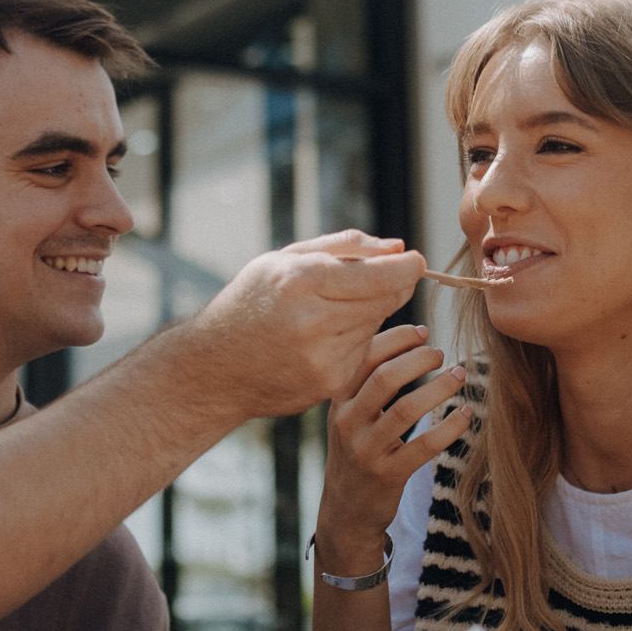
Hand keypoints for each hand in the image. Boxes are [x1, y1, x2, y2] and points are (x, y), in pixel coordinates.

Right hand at [184, 230, 425, 424]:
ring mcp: (322, 356)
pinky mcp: (328, 383)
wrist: (214, 368)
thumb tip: (397, 248)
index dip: (406, 267)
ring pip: (375, 326)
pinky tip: (324, 338)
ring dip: (369, 313)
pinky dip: (353, 341)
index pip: (378, 274)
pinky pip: (362, 353)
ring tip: (333, 309)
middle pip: (385, 300)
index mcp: (301, 280)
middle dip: (394, 286)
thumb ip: (343, 247)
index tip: (417, 261)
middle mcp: (313, 320)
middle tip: (387, 278)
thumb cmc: (249, 303)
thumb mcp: (283, 260)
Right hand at [314, 324, 470, 573]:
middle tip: (441, 353)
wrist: (346, 510)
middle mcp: (348, 422)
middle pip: (384, 378)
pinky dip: (450, 427)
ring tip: (459, 375)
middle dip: (418, 359)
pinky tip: (466, 414)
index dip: (396, 338)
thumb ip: (368, 381)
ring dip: (439, 388)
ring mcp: (367, 450)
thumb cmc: (357, 450)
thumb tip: (410, 335)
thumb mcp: (350, 414)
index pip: (364, 358)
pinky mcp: (388, 475)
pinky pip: (424, 446)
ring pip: (406, 409)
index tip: (423, 331)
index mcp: (338, 401)